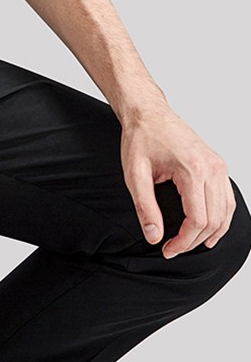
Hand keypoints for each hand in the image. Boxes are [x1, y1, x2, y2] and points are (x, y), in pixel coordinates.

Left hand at [120, 101, 235, 257]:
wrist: (148, 112)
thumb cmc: (141, 137)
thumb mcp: (134, 173)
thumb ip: (144, 207)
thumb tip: (153, 236)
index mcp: (193, 169)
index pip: (198, 220)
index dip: (183, 242)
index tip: (167, 249)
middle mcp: (211, 168)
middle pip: (214, 220)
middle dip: (194, 241)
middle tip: (173, 248)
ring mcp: (218, 165)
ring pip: (225, 212)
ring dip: (211, 233)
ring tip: (190, 244)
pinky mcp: (217, 164)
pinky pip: (227, 199)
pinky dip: (221, 218)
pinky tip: (209, 228)